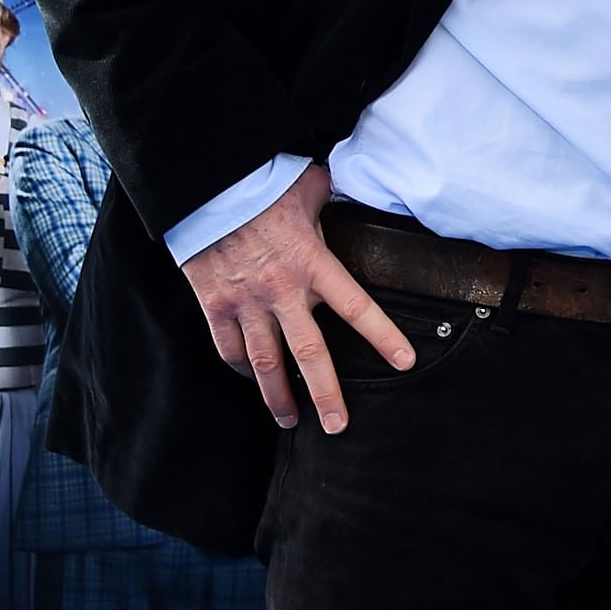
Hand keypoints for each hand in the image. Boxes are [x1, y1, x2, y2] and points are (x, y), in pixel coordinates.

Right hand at [180, 163, 415, 433]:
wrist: (204, 186)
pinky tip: (252, 380)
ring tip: (291, 420)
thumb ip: (332, 201)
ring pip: (265, 363)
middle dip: (326, 394)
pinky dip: (242, 369)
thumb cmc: (263, 183)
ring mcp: (245, 301)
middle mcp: (281, 289)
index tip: (405, 361)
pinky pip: (229, 348)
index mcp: (313, 262)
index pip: (357, 307)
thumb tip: (351, 191)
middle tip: (339, 426)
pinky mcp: (213, 305)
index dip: (384, 336)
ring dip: (278, 396)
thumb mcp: (310, 187)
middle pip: (309, 353)